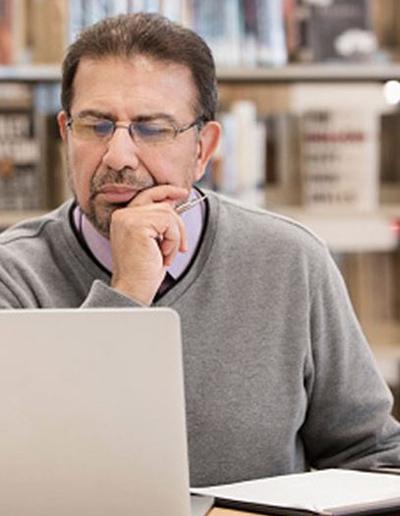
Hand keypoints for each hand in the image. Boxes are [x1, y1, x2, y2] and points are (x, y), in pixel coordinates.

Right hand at [109, 185, 188, 304]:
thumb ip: (159, 220)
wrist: (133, 289)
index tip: (182, 192)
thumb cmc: (143, 270)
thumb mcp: (154, 240)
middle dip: (178, 227)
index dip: (166, 191)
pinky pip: (169, 223)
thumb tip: (173, 200)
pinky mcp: (137, 226)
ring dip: (175, 237)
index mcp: (123, 217)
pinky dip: (173, 240)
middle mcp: (122, 215)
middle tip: (179, 249)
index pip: (148, 195)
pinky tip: (164, 254)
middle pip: (163, 205)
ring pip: (168, 214)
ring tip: (167, 254)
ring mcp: (128, 219)